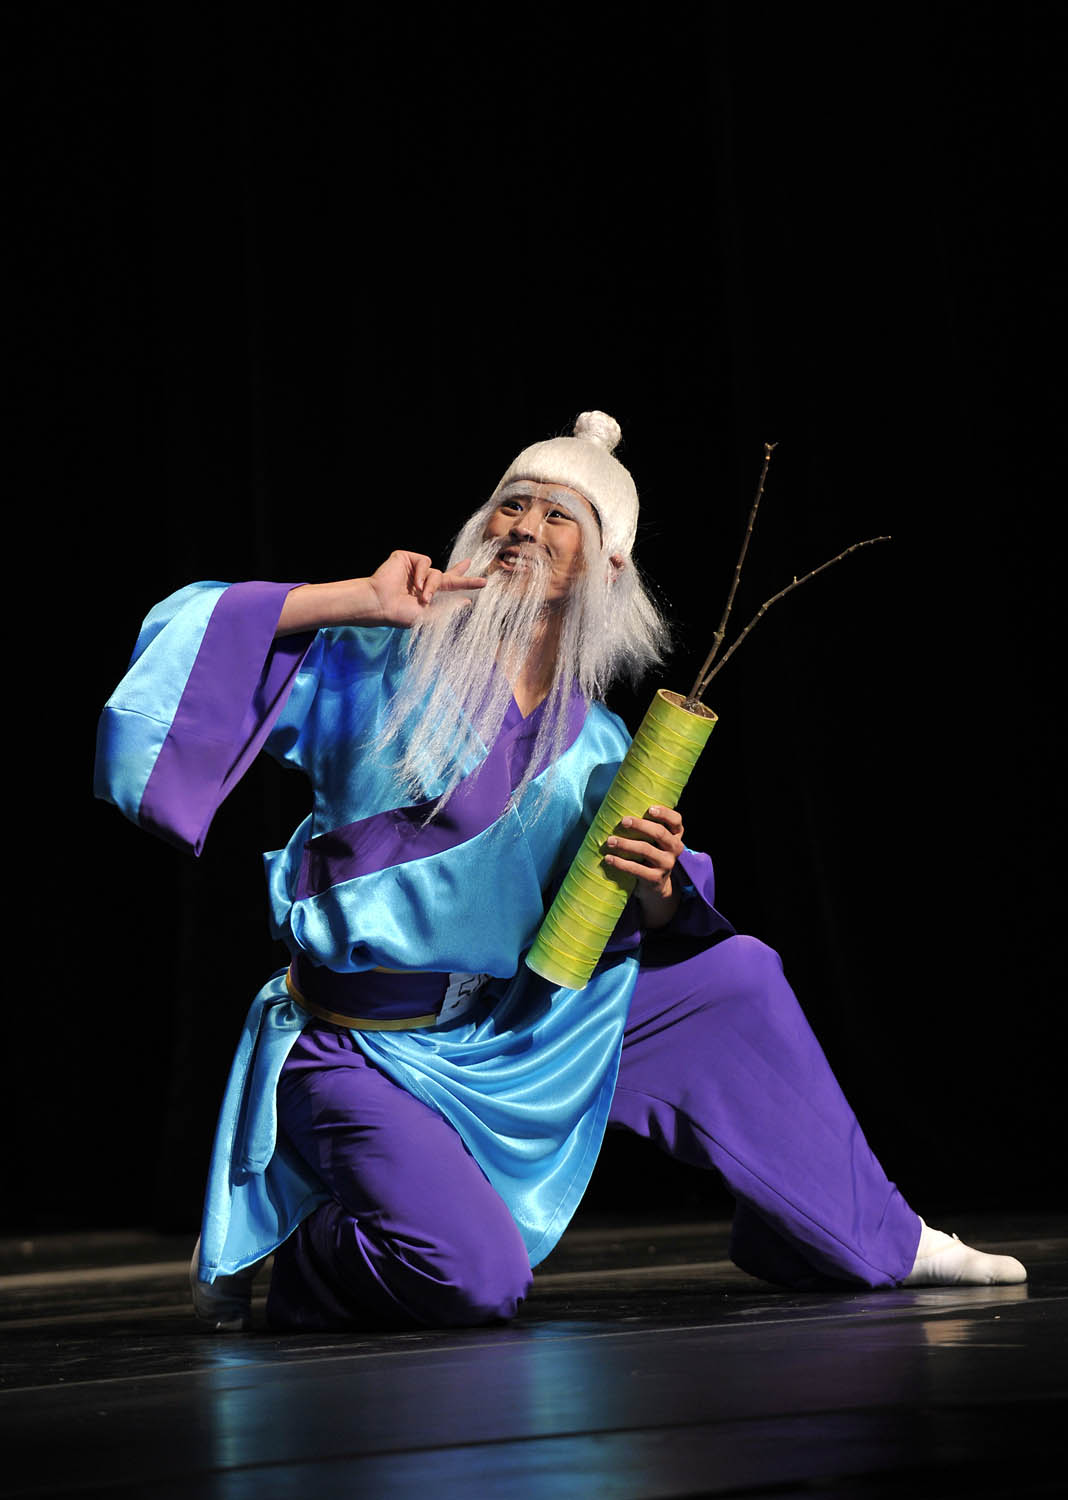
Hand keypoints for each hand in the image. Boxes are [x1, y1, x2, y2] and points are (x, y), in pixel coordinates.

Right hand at [367, 551, 485, 627]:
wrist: (381, 604)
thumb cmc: (400, 614)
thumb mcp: (428, 615)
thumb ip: (448, 608)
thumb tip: (467, 602)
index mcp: (427, 594)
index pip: (447, 587)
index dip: (463, 582)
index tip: (480, 581)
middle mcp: (422, 580)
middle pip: (447, 575)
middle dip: (462, 576)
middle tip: (480, 579)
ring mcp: (414, 569)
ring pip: (437, 572)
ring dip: (432, 585)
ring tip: (422, 597)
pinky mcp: (406, 558)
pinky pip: (425, 561)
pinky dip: (423, 573)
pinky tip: (414, 584)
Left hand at [604, 805, 684, 929]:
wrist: (655, 886)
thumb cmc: (650, 854)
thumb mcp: (654, 841)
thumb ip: (647, 827)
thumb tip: (619, 808)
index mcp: (675, 835)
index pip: (676, 820)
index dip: (664, 813)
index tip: (649, 809)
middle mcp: (675, 848)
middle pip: (660, 832)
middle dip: (640, 825)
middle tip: (623, 821)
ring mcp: (667, 864)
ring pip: (646, 850)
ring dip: (625, 844)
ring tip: (609, 841)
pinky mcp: (656, 879)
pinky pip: (636, 869)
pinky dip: (620, 863)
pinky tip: (608, 858)